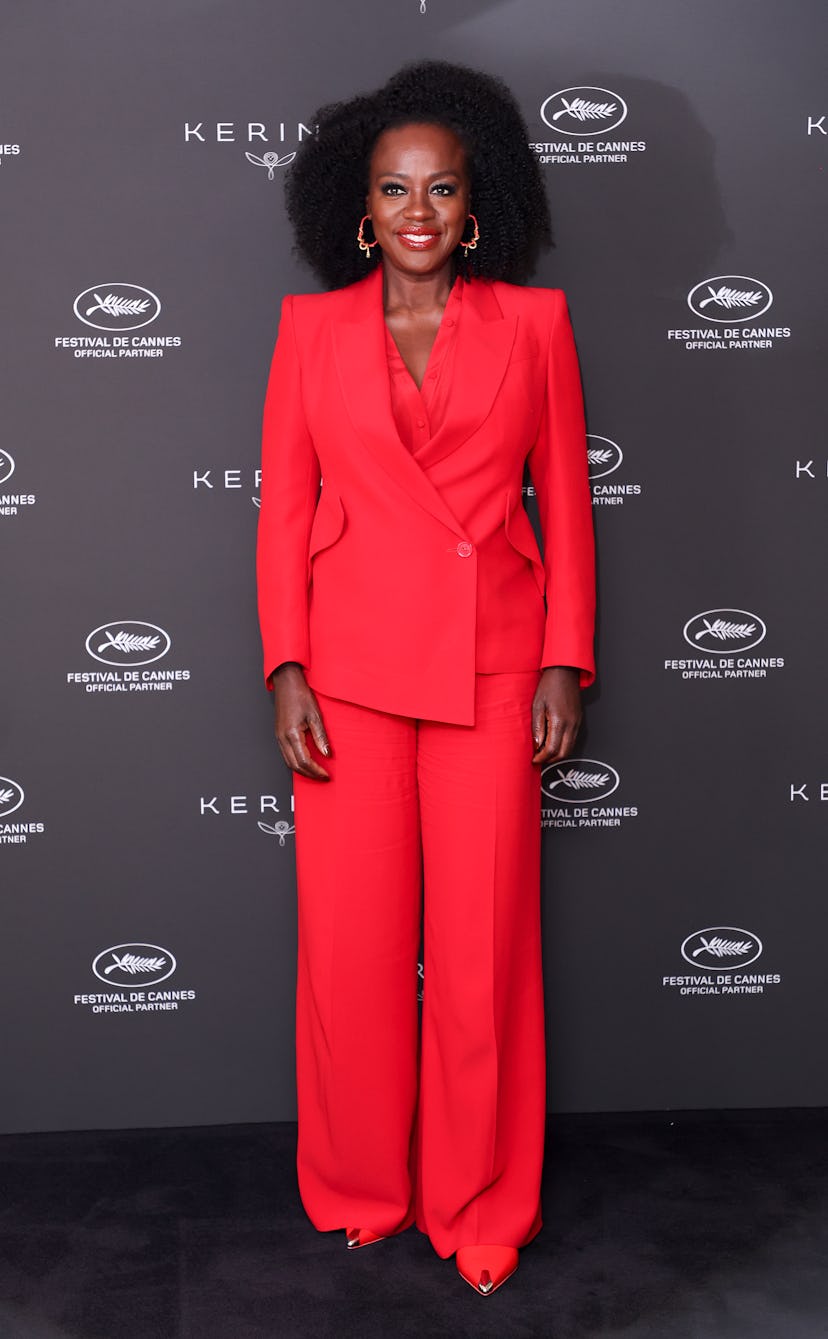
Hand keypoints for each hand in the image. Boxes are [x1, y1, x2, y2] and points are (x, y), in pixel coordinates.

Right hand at [272, 663, 330, 779]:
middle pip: (294, 765)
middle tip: (322, 777)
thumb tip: (326, 754)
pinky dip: (296, 762)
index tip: (326, 774)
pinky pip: (286, 755)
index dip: (316, 770)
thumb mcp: (315, 715)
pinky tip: (306, 762)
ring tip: (316, 772)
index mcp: (292, 734)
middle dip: (309, 774)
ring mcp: (279, 737)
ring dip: (302, 770)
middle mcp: (282, 738)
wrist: (286, 683)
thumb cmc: (300, 695)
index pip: (304, 761)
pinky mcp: (279, 734)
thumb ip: (321, 736)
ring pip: (289, 762)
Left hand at [531, 666, 582, 765]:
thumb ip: (537, 727)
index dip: (542, 758)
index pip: (552, 749)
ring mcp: (577, 723)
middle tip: (539, 758)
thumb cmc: (549, 686)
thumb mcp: (537, 706)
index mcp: (559, 721)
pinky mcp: (579, 720)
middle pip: (563, 753)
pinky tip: (552, 741)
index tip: (534, 759)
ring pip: (570, 748)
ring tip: (544, 751)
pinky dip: (563, 745)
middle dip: (550, 759)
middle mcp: (571, 724)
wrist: (564, 672)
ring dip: (557, 754)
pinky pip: (572, 739)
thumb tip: (537, 745)